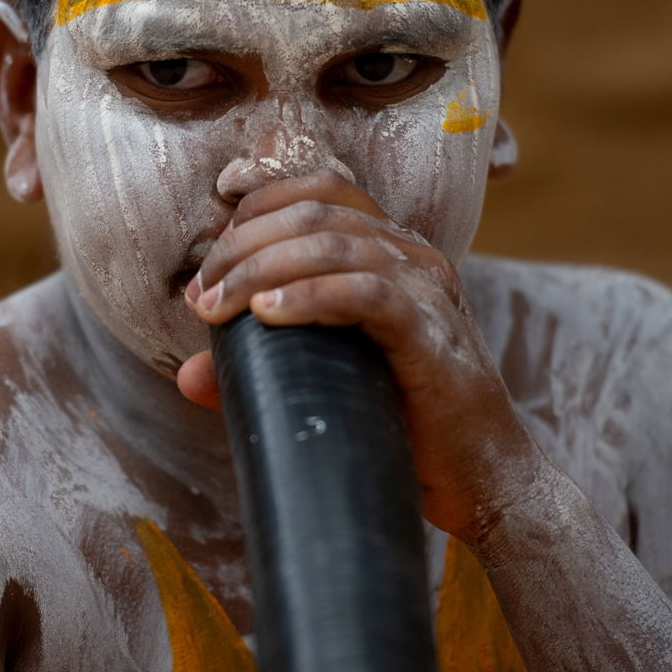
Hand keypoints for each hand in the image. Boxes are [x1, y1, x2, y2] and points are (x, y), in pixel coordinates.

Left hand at [176, 169, 546, 542]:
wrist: (484, 480)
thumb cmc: (406, 426)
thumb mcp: (326, 382)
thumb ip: (260, 370)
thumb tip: (187, 375)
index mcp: (393, 250)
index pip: (319, 191)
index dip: (254, 212)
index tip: (208, 267)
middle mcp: (413, 256)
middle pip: (312, 212)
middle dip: (240, 247)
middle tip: (200, 296)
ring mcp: (427, 290)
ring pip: (331, 244)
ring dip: (258, 269)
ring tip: (215, 308)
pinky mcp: (431, 335)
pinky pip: (366, 294)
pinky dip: (309, 295)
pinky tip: (267, 312)